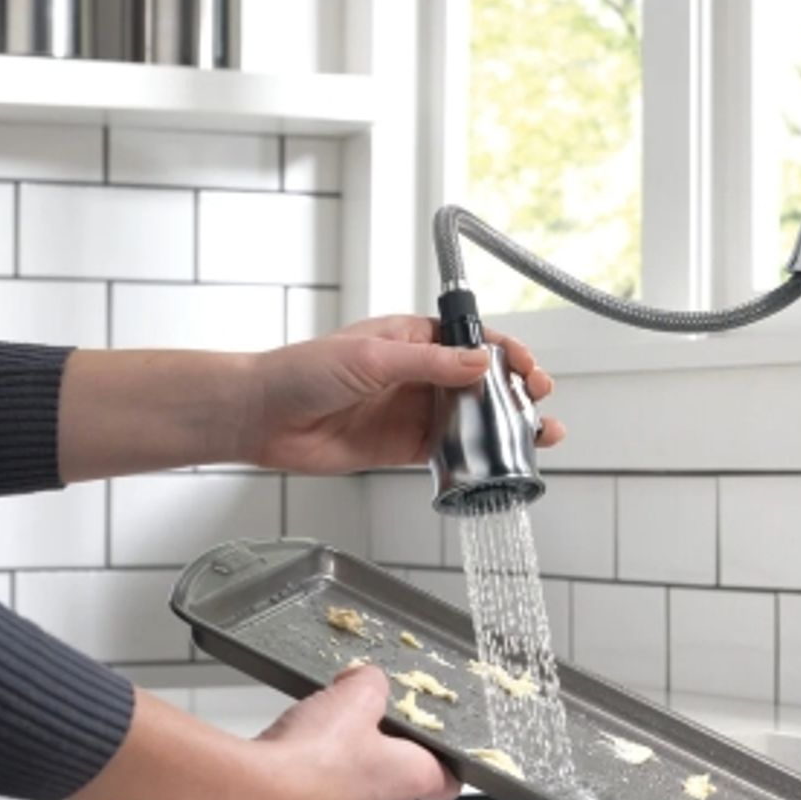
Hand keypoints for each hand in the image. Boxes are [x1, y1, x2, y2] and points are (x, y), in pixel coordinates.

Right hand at [224, 666, 462, 799]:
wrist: (262, 791)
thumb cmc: (320, 754)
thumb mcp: (358, 693)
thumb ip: (372, 681)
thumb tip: (367, 679)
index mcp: (414, 778)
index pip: (450, 781)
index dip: (449, 758)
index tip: (442, 736)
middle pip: (404, 772)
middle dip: (393, 740)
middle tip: (378, 710)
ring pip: (364, 775)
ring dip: (353, 748)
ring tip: (334, 718)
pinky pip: (329, 780)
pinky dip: (322, 759)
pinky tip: (306, 735)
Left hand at [236, 315, 564, 473]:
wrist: (262, 417)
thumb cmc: (301, 373)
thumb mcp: (371, 358)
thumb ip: (430, 364)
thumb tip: (480, 362)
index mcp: (411, 338)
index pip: (472, 341)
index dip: (506, 353)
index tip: (527, 367)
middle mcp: (417, 373)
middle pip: (480, 380)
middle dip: (515, 389)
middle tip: (538, 399)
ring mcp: (412, 411)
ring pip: (472, 417)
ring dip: (505, 424)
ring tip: (537, 434)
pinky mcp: (403, 446)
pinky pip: (450, 451)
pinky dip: (476, 456)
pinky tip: (496, 460)